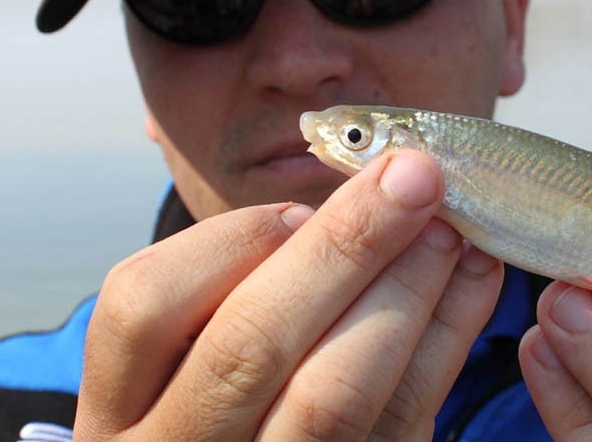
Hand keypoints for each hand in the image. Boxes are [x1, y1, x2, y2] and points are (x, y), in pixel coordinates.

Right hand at [74, 150, 503, 439]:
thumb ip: (237, 291)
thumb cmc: (225, 413)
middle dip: (345, 246)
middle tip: (414, 174)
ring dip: (407, 291)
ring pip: (333, 395)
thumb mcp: (193, 361)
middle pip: (249, 344)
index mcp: (120, 410)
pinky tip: (471, 277)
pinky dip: (447, 339)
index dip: (231, 241)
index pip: (144, 305)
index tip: (302, 208)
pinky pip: (405, 422)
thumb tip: (337, 211)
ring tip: (449, 228)